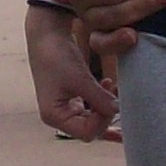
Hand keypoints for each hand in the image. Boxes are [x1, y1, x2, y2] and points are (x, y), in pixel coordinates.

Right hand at [27, 9, 121, 141]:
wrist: (46, 33)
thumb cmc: (56, 56)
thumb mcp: (80, 79)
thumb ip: (100, 99)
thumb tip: (118, 111)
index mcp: (54, 116)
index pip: (86, 132)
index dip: (103, 120)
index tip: (112, 102)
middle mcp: (58, 115)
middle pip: (90, 128)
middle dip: (105, 113)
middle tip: (116, 95)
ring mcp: (64, 106)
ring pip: (92, 118)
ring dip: (105, 106)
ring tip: (113, 87)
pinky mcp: (71, 96)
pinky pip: (90, 107)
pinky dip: (101, 100)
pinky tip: (109, 87)